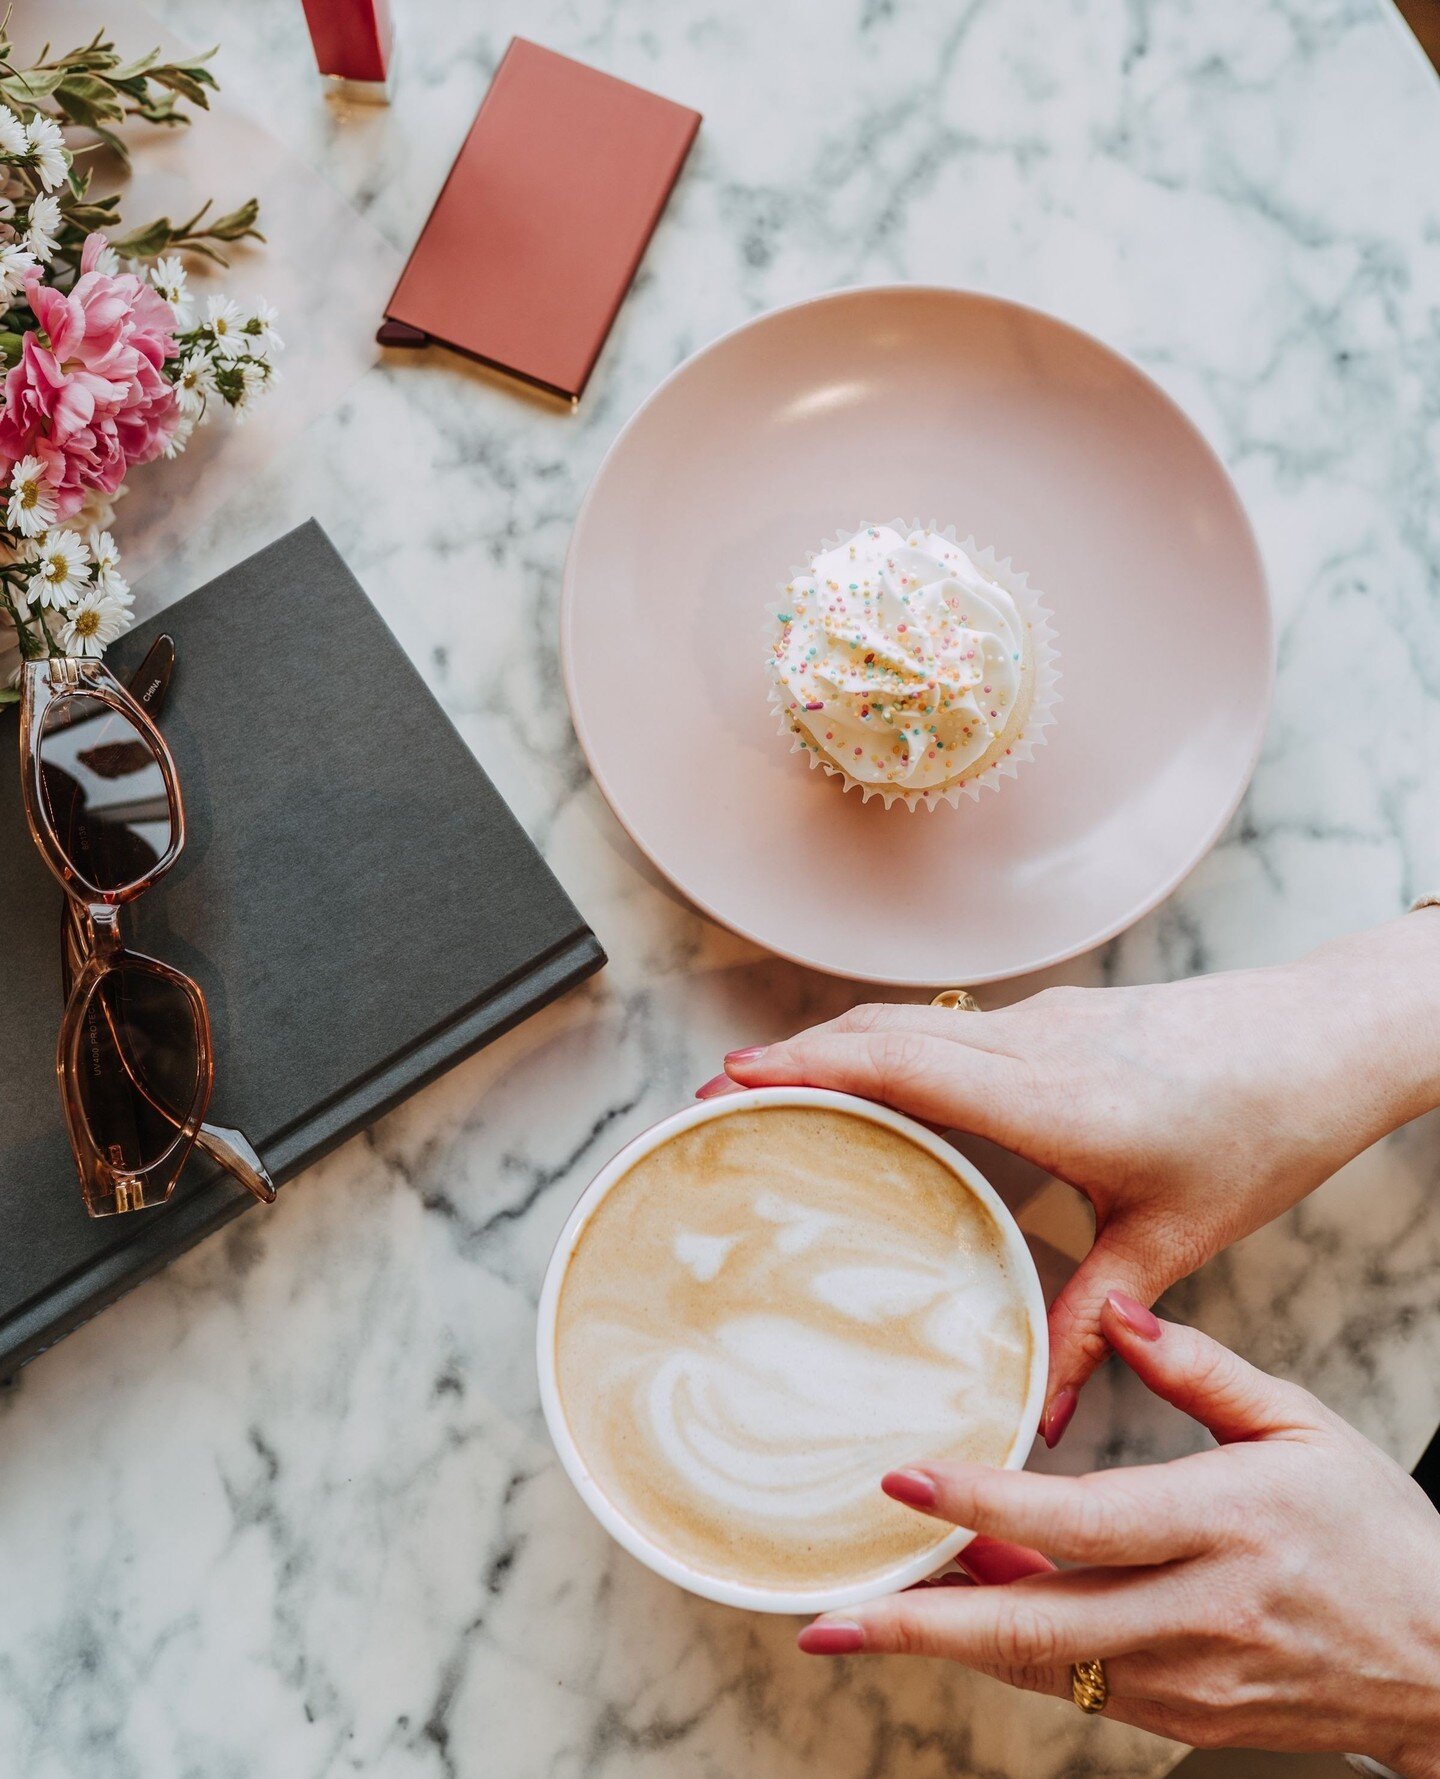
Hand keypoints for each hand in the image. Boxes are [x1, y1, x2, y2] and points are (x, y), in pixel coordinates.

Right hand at [703, 914, 1439, 1437]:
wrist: (1323, 1038)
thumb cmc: (1261, 1130)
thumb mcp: (1172, 1236)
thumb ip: (1093, 1319)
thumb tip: (1036, 1411)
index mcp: (1054, 1098)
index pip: (900, 1065)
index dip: (808, 1066)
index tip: (733, 1077)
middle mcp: (1036, 1044)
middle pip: (883, 1031)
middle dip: (794, 1054)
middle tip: (721, 1092)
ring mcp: (1047, 1020)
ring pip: (914, 1021)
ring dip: (840, 1046)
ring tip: (778, 1089)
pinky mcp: (1061, 1016)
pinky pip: (953, 1026)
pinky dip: (893, 1047)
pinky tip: (881, 1089)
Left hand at [795, 1298, 1439, 1772]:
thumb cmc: (1378, 1533)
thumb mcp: (1303, 1424)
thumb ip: (1201, 1367)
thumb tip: (1117, 1312)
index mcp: (1224, 1526)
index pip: (1080, 1521)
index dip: (985, 1504)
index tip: (903, 1481)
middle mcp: (1196, 1613)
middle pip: (1037, 1631)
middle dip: (922, 1628)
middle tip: (830, 1619)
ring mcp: (1188, 1681)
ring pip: (1044, 1669)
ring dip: (952, 1642)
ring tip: (866, 1614)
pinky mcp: (1185, 1715)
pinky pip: (1077, 1687)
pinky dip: (1013, 1654)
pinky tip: (966, 1614)